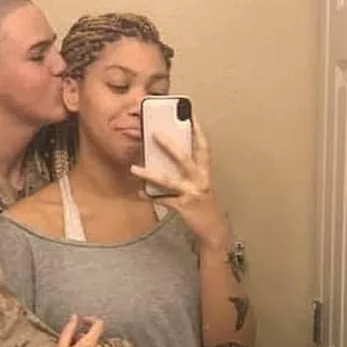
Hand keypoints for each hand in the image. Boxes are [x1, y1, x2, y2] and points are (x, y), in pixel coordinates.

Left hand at [130, 116, 228, 250]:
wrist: (213, 231)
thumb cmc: (203, 206)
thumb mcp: (199, 186)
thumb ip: (187, 173)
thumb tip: (165, 160)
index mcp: (205, 172)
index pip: (203, 147)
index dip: (197, 131)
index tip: (190, 115)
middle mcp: (200, 181)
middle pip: (184, 158)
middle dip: (169, 145)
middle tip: (154, 132)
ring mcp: (192, 194)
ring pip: (168, 180)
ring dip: (149, 173)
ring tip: (134, 168)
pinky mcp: (184, 207)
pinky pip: (163, 200)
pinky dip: (149, 196)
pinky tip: (139, 193)